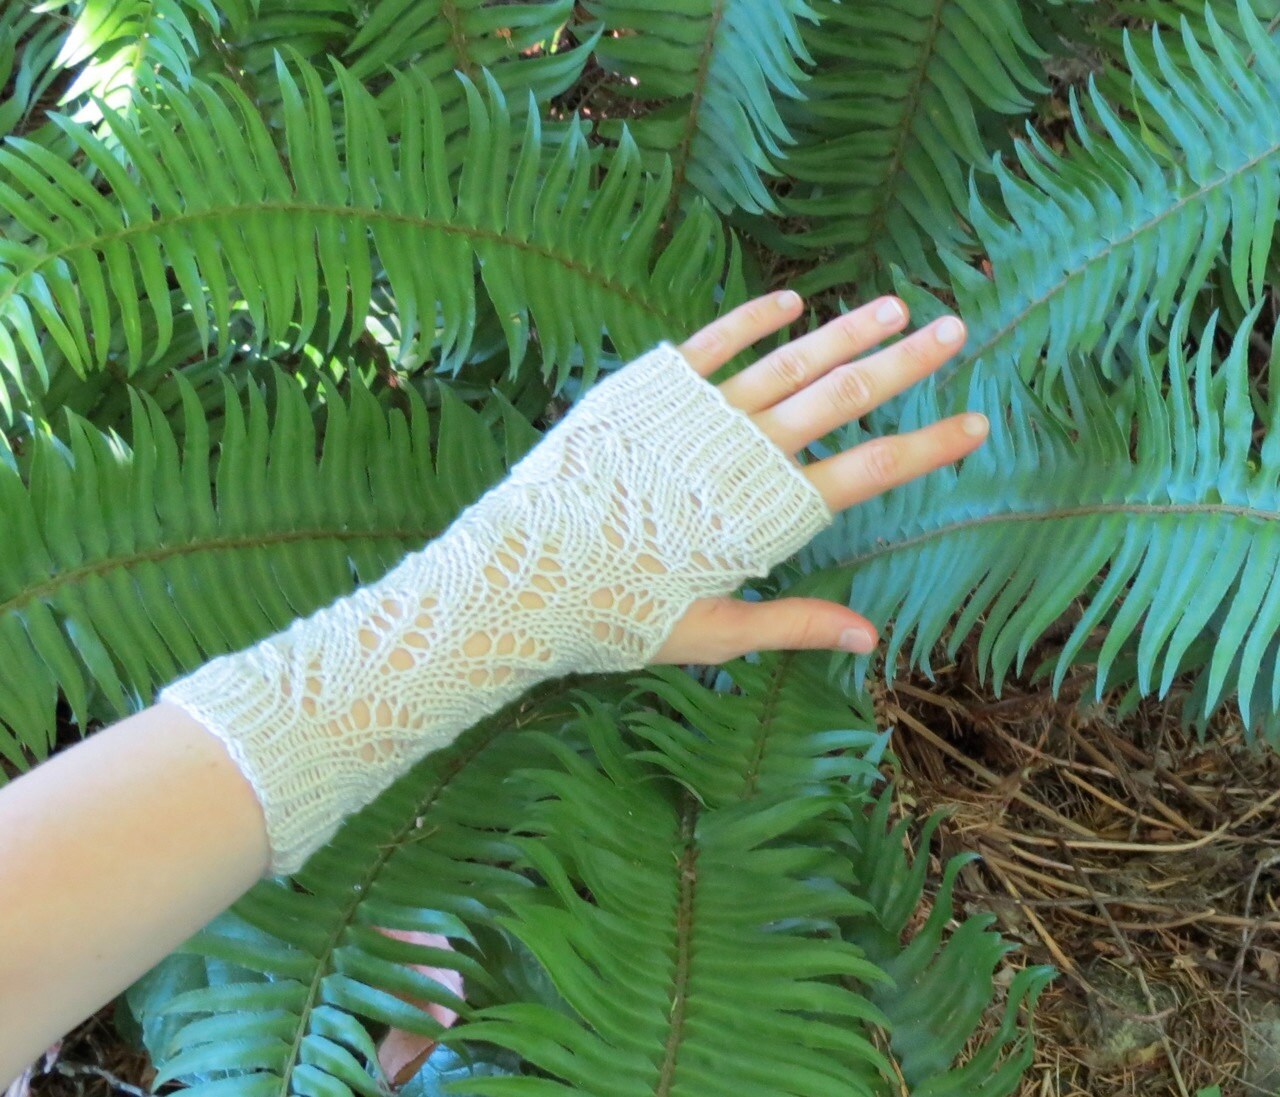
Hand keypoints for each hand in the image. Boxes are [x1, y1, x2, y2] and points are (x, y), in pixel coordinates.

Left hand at [650, 290, 985, 664]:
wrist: (527, 575)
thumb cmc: (618, 613)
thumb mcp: (714, 631)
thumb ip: (795, 622)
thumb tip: (871, 638)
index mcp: (768, 514)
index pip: (869, 471)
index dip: (928, 447)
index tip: (977, 423)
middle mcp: (745, 455)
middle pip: (842, 399)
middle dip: (904, 365)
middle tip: (954, 329)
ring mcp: (700, 417)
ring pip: (790, 364)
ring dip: (846, 333)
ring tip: (894, 304)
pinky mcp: (652, 393)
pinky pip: (712, 344)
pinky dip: (753, 321)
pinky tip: (792, 300)